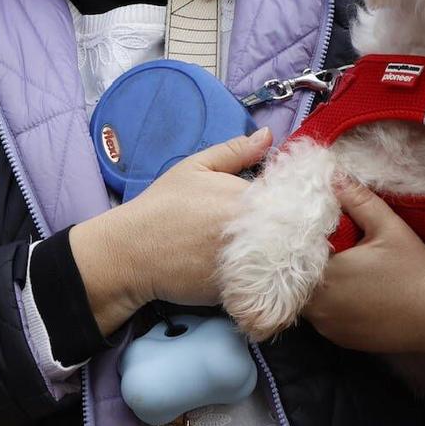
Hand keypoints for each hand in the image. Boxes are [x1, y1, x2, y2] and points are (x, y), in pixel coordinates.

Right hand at [70, 127, 272, 334]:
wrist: (131, 253)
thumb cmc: (162, 207)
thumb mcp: (194, 168)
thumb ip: (235, 152)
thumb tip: (267, 136)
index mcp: (247, 197)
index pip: (290, 196)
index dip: (288, 199)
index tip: (277, 204)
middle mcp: (254, 231)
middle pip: (292, 229)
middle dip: (288, 228)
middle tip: (270, 230)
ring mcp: (249, 263)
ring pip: (282, 258)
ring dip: (280, 254)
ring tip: (261, 250)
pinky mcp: (240, 289)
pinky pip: (265, 282)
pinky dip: (263, 277)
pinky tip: (249, 270)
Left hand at [303, 175, 424, 353]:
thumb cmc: (414, 269)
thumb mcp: (388, 227)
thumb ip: (358, 200)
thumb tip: (334, 176)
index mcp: (323, 277)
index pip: (294, 257)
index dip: (303, 244)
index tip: (318, 234)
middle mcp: (318, 309)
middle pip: (299, 281)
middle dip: (311, 265)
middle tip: (332, 249)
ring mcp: (329, 329)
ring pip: (311, 303)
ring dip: (320, 288)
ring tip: (343, 271)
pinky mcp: (343, 342)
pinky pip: (326, 320)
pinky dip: (333, 307)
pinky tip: (354, 294)